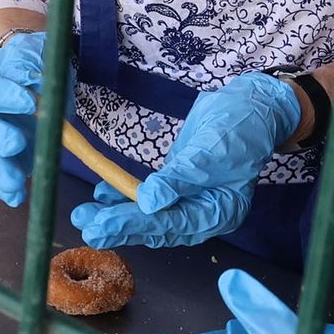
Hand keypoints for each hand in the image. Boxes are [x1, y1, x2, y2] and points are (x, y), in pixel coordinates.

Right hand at [0, 31, 45, 206]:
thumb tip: (30, 80)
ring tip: (15, 182)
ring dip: (0, 171)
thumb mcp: (29, 51)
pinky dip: (7, 188)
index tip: (29, 101)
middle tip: (16, 143)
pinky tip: (17, 195)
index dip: (1, 95)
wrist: (34, 80)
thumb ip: (26, 61)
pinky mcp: (0, 162)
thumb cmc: (27, 63)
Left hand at [73, 72, 300, 248]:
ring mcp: (189, 199)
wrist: (249, 105)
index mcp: (218, 213)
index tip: (102, 225)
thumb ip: (179, 179)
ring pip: (149, 215)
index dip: (134, 224)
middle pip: (156, 227)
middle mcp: (203, 213)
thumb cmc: (238, 128)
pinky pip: (149, 196)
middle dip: (120, 226)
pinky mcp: (177, 184)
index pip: (170, 224)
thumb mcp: (210, 152)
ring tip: (85, 217)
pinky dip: (126, 196)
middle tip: (86, 228)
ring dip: (117, 215)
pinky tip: (103, 195)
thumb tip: (148, 202)